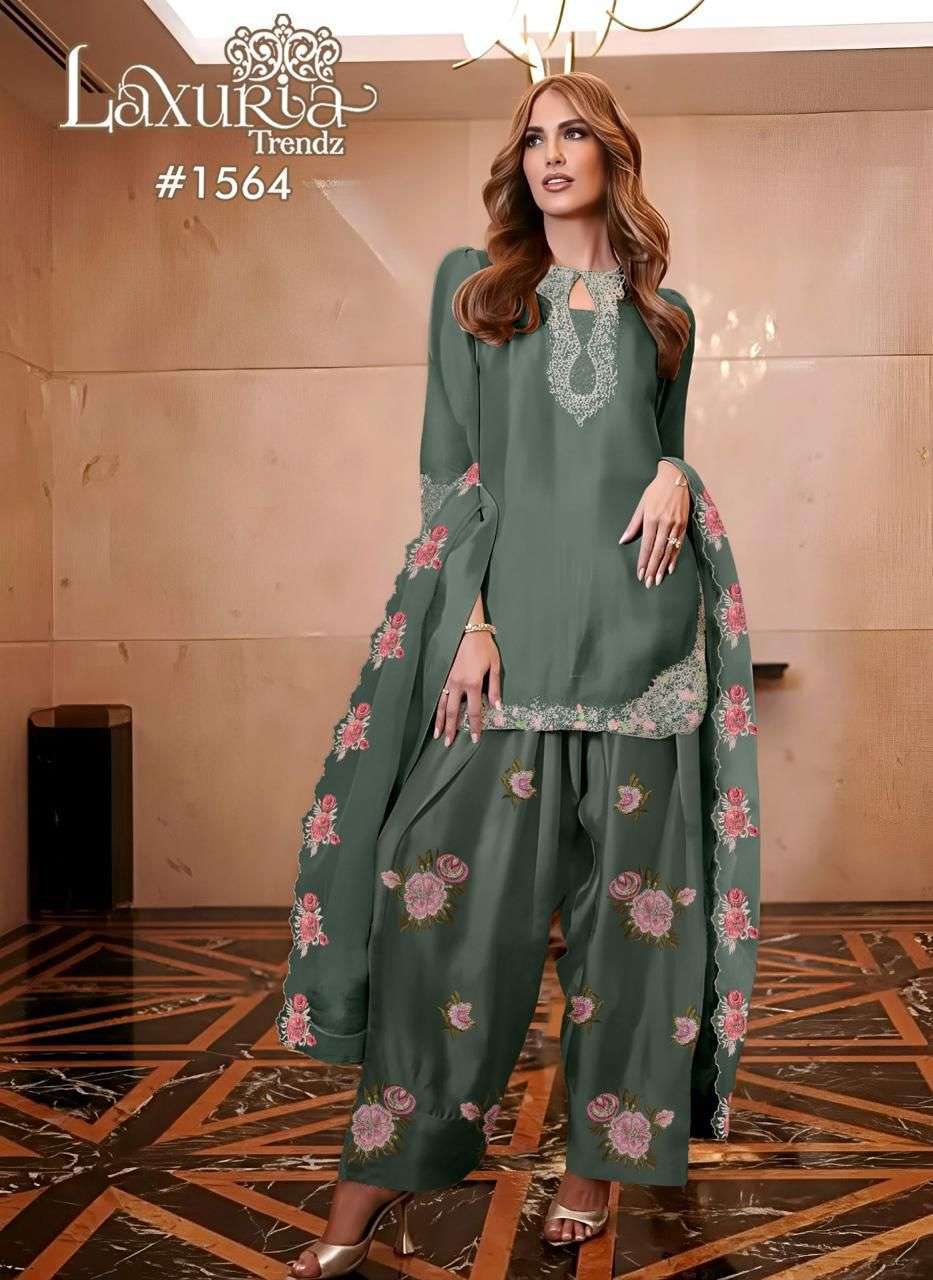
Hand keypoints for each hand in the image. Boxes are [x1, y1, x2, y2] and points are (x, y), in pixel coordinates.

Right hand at [433, 631, 501, 746]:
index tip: (474, 739)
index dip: (474, 726)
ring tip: (437, 735)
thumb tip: (497, 707)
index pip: (473, 711)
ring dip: (439, 721)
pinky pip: (438, 695)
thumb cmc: (484, 647)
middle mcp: (458, 684)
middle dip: (451, 729)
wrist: (467, 630)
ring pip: (441, 705)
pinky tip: (434, 715)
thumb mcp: (494, 665)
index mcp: (472, 683)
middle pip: (453, 712)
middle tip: (448, 744)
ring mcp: (448, 680)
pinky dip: (436, 707)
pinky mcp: (443, 675)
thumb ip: (495, 688)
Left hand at [618, 461, 689, 587]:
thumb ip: (633, 525)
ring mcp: (676, 525)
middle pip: (657, 551)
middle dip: (652, 569)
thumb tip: (623, 541)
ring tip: (657, 580)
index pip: (647, 545)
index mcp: (652, 519)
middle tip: (647, 583)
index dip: (643, 561)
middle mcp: (665, 523)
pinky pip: (678, 545)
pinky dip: (674, 558)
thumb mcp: (641, 505)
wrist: (676, 478)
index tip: (639, 574)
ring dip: (662, 567)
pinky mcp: (684, 524)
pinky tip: (669, 569)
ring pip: (668, 551)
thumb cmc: (655, 491)